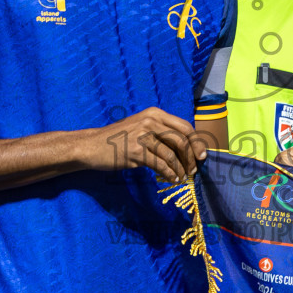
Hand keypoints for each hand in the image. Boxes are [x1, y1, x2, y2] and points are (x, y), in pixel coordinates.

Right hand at [88, 107, 202, 182]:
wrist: (91, 145)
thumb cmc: (118, 138)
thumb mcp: (141, 127)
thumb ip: (160, 132)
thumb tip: (185, 148)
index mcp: (154, 113)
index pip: (184, 126)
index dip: (196, 142)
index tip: (201, 156)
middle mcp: (150, 121)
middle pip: (182, 140)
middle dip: (191, 157)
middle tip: (193, 170)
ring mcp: (142, 135)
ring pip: (172, 154)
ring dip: (180, 169)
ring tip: (181, 177)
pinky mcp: (135, 151)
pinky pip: (160, 165)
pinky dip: (169, 174)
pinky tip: (171, 179)